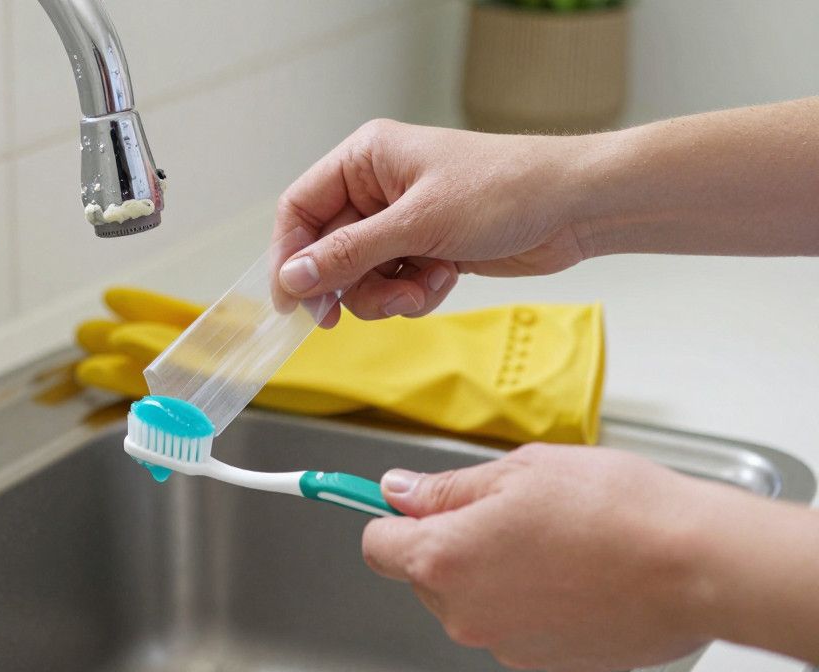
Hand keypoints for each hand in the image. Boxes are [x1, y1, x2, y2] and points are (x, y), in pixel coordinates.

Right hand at [273, 119, 595, 323]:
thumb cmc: (505, 191)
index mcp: (366, 160)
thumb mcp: (417, 224)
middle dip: (348, 285)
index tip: (291, 301)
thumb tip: (293, 278)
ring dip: (385, 295)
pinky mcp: (426, 248)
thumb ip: (349, 254)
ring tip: (421, 290)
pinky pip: (394, 284)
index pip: (299, 209)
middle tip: (347, 317)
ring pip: (360, 276)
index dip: (289, 257)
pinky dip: (414, 293)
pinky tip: (444, 281)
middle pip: (327, 251)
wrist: (576, 208)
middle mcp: (377, 188)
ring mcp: (402, 221)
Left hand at [361, 444, 746, 671]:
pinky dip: (532, 598)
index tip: (405, 502)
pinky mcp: (547, 660)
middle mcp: (466, 614)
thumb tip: (400, 490)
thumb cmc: (616, 511)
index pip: (378, 545)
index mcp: (445, 560)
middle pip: (425, 575)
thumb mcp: (519, 471)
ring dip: (495, 570)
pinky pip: (517, 622)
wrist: (696, 566)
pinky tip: (574, 569)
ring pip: (474, 599)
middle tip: (507, 508)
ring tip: (553, 537)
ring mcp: (507, 644)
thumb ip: (448, 487)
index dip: (391, 517)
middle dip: (452, 541)